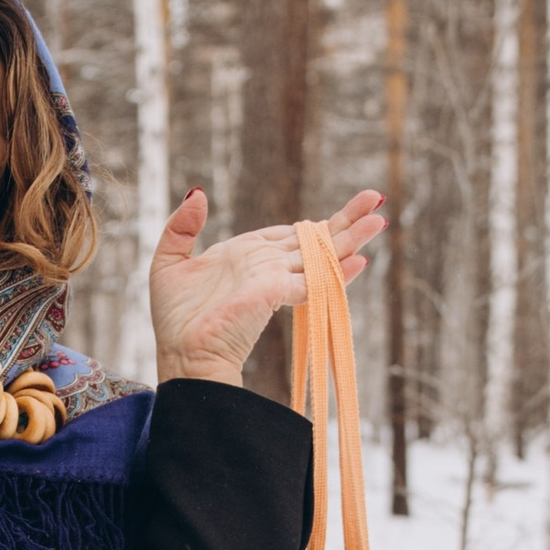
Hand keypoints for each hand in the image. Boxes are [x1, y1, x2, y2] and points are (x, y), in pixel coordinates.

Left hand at [149, 187, 386, 387]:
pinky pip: (311, 280)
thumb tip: (199, 193)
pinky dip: (336, 271)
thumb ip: (182, 226)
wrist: (183, 355)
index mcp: (247, 254)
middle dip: (346, 220)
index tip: (343, 213)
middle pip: (313, 239)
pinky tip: (360, 260)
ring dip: (352, 237)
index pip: (288, 235)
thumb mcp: (168, 261)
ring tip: (381, 219)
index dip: (314, 224)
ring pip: (320, 254)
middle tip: (377, 198)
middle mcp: (266, 265)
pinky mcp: (274, 293)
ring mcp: (274, 280)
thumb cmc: (175, 320)